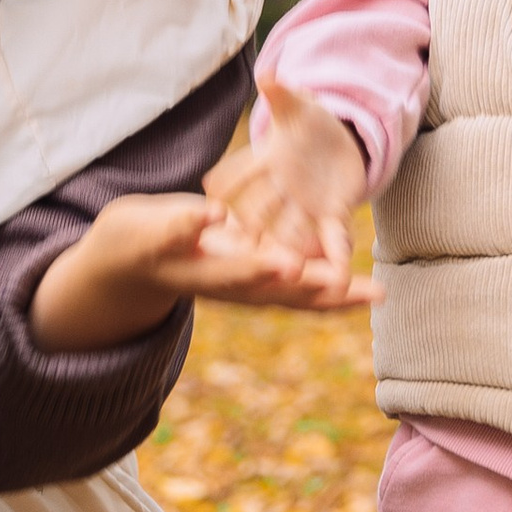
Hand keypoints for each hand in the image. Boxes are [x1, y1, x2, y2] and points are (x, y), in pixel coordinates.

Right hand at [27, 189, 380, 352]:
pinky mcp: (258, 282)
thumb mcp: (147, 230)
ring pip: (296, 296)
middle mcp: (229, 287)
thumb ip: (180, 226)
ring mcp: (245, 289)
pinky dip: (334, 293)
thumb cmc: (137, 240)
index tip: (287, 263)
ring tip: (375, 292)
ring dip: (335, 296)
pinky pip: (302, 293)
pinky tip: (367, 291)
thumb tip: (214, 215)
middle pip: (276, 291)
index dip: (259, 268)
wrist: (136, 265)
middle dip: (311, 288)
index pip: (232, 272)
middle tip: (344, 284)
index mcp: (200, 274)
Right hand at [199, 74, 368, 289]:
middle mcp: (279, 191)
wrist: (337, 146)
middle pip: (262, 209)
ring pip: (291, 231)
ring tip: (290, 267)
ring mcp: (303, 208)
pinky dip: (335, 250)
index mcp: (267, 162)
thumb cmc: (309, 123)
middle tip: (241, 240)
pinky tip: (341, 268)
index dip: (227, 179)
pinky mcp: (331, 216)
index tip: (210, 188)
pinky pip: (331, 236)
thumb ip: (283, 95)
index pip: (240, 171)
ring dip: (291, 247)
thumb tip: (267, 75)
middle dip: (254, 224)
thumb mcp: (299, 107)